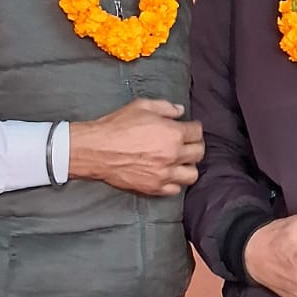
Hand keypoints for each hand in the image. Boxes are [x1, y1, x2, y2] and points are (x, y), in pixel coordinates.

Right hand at [68, 99, 203, 196]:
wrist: (97, 149)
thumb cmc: (117, 126)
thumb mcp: (142, 107)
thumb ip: (165, 107)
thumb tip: (180, 110)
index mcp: (173, 133)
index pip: (197, 132)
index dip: (193, 128)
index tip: (189, 128)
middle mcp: (173, 155)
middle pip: (199, 153)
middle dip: (195, 145)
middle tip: (186, 143)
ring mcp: (165, 174)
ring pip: (192, 174)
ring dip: (188, 166)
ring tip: (179, 161)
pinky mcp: (154, 187)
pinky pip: (175, 189)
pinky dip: (174, 182)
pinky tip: (167, 174)